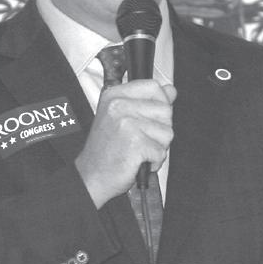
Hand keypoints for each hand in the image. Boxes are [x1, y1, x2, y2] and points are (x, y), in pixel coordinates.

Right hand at [75, 80, 175, 207]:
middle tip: (140, 140)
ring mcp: (127, 123)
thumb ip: (148, 101)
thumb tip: (171, 90)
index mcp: (115, 95)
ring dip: (158, 147)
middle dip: (160, 130)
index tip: (150, 118)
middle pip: (166, 110)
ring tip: (137, 151)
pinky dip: (154, 162)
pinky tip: (137, 161)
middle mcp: (119, 105)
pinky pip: (162, 152)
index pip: (154, 87)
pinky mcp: (135, 143)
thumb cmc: (106, 150)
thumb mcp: (122, 117)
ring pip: (167, 132)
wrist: (91, 176)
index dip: (161, 103)